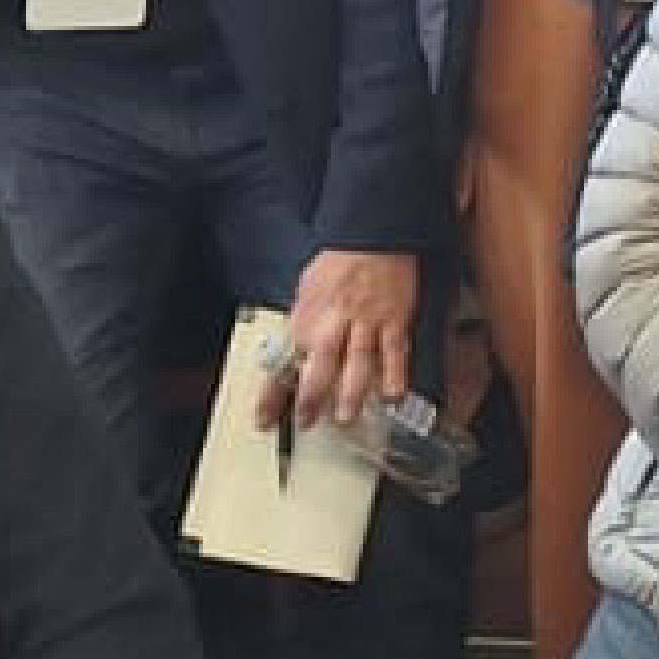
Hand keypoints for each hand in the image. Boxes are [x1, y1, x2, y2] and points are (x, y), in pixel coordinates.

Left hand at [275, 247, 419, 429]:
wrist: (373, 236)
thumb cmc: (338, 262)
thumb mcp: (306, 291)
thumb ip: (302, 327)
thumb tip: (292, 357)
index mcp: (307, 317)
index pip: (284, 361)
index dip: (272, 393)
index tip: (263, 418)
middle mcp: (335, 322)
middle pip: (321, 365)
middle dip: (312, 397)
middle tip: (306, 421)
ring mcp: (366, 323)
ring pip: (358, 363)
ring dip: (351, 393)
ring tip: (346, 417)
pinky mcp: (394, 321)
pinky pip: (394, 353)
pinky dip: (394, 377)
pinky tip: (392, 397)